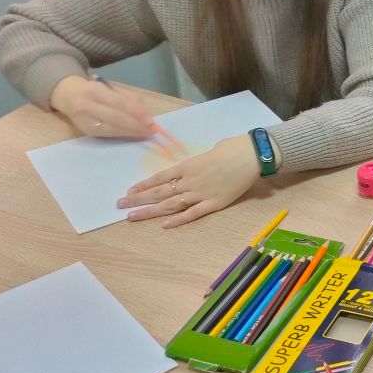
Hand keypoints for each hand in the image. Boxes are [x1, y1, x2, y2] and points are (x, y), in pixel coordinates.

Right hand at [50, 75, 153, 137]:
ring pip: (112, 129)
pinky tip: (132, 135)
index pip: (119, 103)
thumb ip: (129, 97)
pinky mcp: (86, 131)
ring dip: (131, 133)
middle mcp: (87, 106)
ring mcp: (85, 121)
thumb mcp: (110, 88)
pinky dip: (121, 135)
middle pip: (116, 118)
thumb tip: (146, 113)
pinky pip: (107, 135)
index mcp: (95, 91)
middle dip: (136, 126)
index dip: (136, 113)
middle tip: (151, 130)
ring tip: (145, 134)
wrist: (67, 96)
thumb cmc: (94, 90)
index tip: (151, 120)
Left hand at [118, 135, 260, 227]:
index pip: (159, 178)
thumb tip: (198, 168)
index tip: (129, 192)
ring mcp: (201, 193)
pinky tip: (164, 225)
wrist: (252, 155)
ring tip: (132, 217)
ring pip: (170, 205)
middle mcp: (189, 181)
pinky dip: (178, 220)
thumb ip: (200, 163)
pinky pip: (192, 213)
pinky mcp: (214, 203)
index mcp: (188, 166)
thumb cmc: (233, 148)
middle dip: (138, 200)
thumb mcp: (211, 151)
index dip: (143, 186)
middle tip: (120, 206)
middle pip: (159, 193)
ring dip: (150, 211)